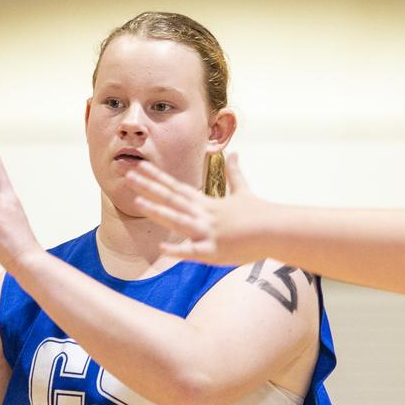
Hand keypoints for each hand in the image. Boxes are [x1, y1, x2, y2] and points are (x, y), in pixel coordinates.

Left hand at [125, 152, 269, 265]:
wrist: (278, 230)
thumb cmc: (260, 213)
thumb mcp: (244, 191)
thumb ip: (235, 174)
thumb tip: (234, 153)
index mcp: (206, 203)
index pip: (176, 187)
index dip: (156, 177)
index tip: (138, 166)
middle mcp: (203, 214)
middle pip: (171, 198)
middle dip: (148, 187)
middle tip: (127, 175)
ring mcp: (207, 232)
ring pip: (177, 220)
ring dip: (157, 211)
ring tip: (137, 202)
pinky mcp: (214, 251)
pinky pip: (193, 252)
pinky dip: (178, 250)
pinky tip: (162, 248)